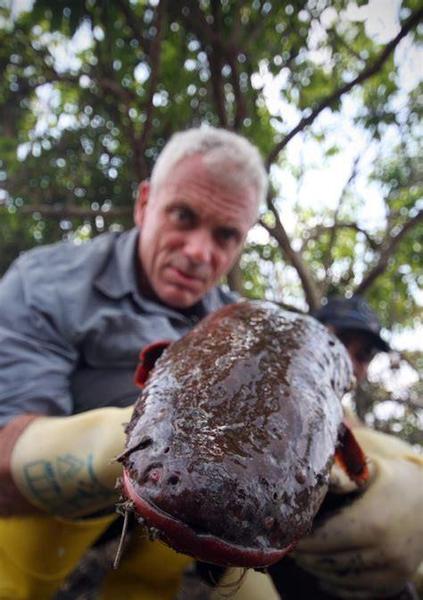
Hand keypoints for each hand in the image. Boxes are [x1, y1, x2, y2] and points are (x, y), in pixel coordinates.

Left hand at [293, 428, 422, 598]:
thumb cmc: (390, 479)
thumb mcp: (367, 469)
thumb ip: (339, 475)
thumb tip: (306, 477)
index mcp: (372, 522)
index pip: (322, 539)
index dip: (300, 538)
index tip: (285, 531)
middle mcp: (385, 551)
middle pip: (327, 562)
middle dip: (303, 555)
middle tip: (288, 545)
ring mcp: (392, 571)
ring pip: (339, 579)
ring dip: (316, 569)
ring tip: (302, 555)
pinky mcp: (395, 582)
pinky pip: (356, 591)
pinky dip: (335, 583)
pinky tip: (323, 569)